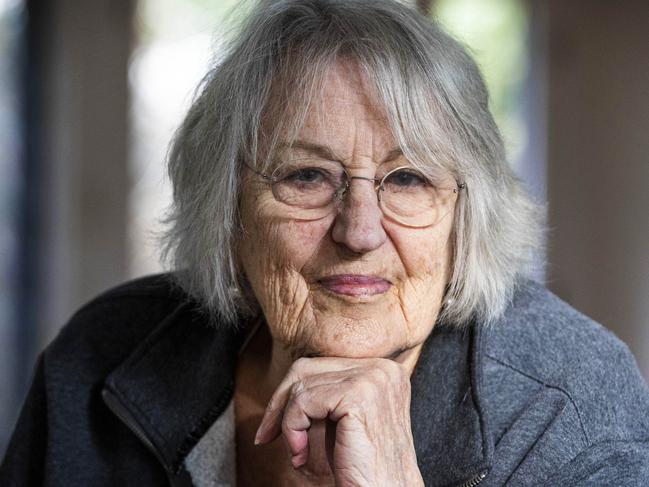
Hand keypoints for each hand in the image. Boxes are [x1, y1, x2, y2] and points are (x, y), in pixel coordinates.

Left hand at [254, 357, 423, 485]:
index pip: (322, 364)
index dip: (291, 394)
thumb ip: (327, 395)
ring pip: (302, 385)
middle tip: (266, 435)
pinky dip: (292, 429)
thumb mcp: (344, 424)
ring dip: (288, 423)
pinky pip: (303, 401)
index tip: (274, 426)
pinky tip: (301, 456)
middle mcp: (383, 368)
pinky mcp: (358, 395)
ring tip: (297, 454)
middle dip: (281, 402)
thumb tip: (287, 383)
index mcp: (384, 371)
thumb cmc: (363, 470)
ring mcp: (373, 378)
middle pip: (308, 368)